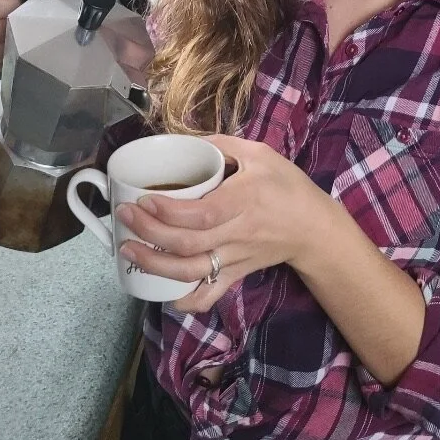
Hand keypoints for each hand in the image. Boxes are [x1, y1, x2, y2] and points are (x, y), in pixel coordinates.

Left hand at [115, 134, 336, 313]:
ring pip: (191, 272)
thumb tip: (186, 139)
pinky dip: (185, 300)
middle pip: (188, 244)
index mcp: (243, 202)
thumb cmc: (287, 186)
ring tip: (129, 250)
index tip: (143, 200)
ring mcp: (235, 259)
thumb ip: (223, 144)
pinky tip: (162, 293)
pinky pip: (209, 294)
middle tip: (125, 217)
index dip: (168, 211)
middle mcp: (236, 234)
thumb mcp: (260, 154)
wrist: (314, 227)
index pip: (201, 214)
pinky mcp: (236, 274)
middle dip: (150, 233)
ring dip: (155, 265)